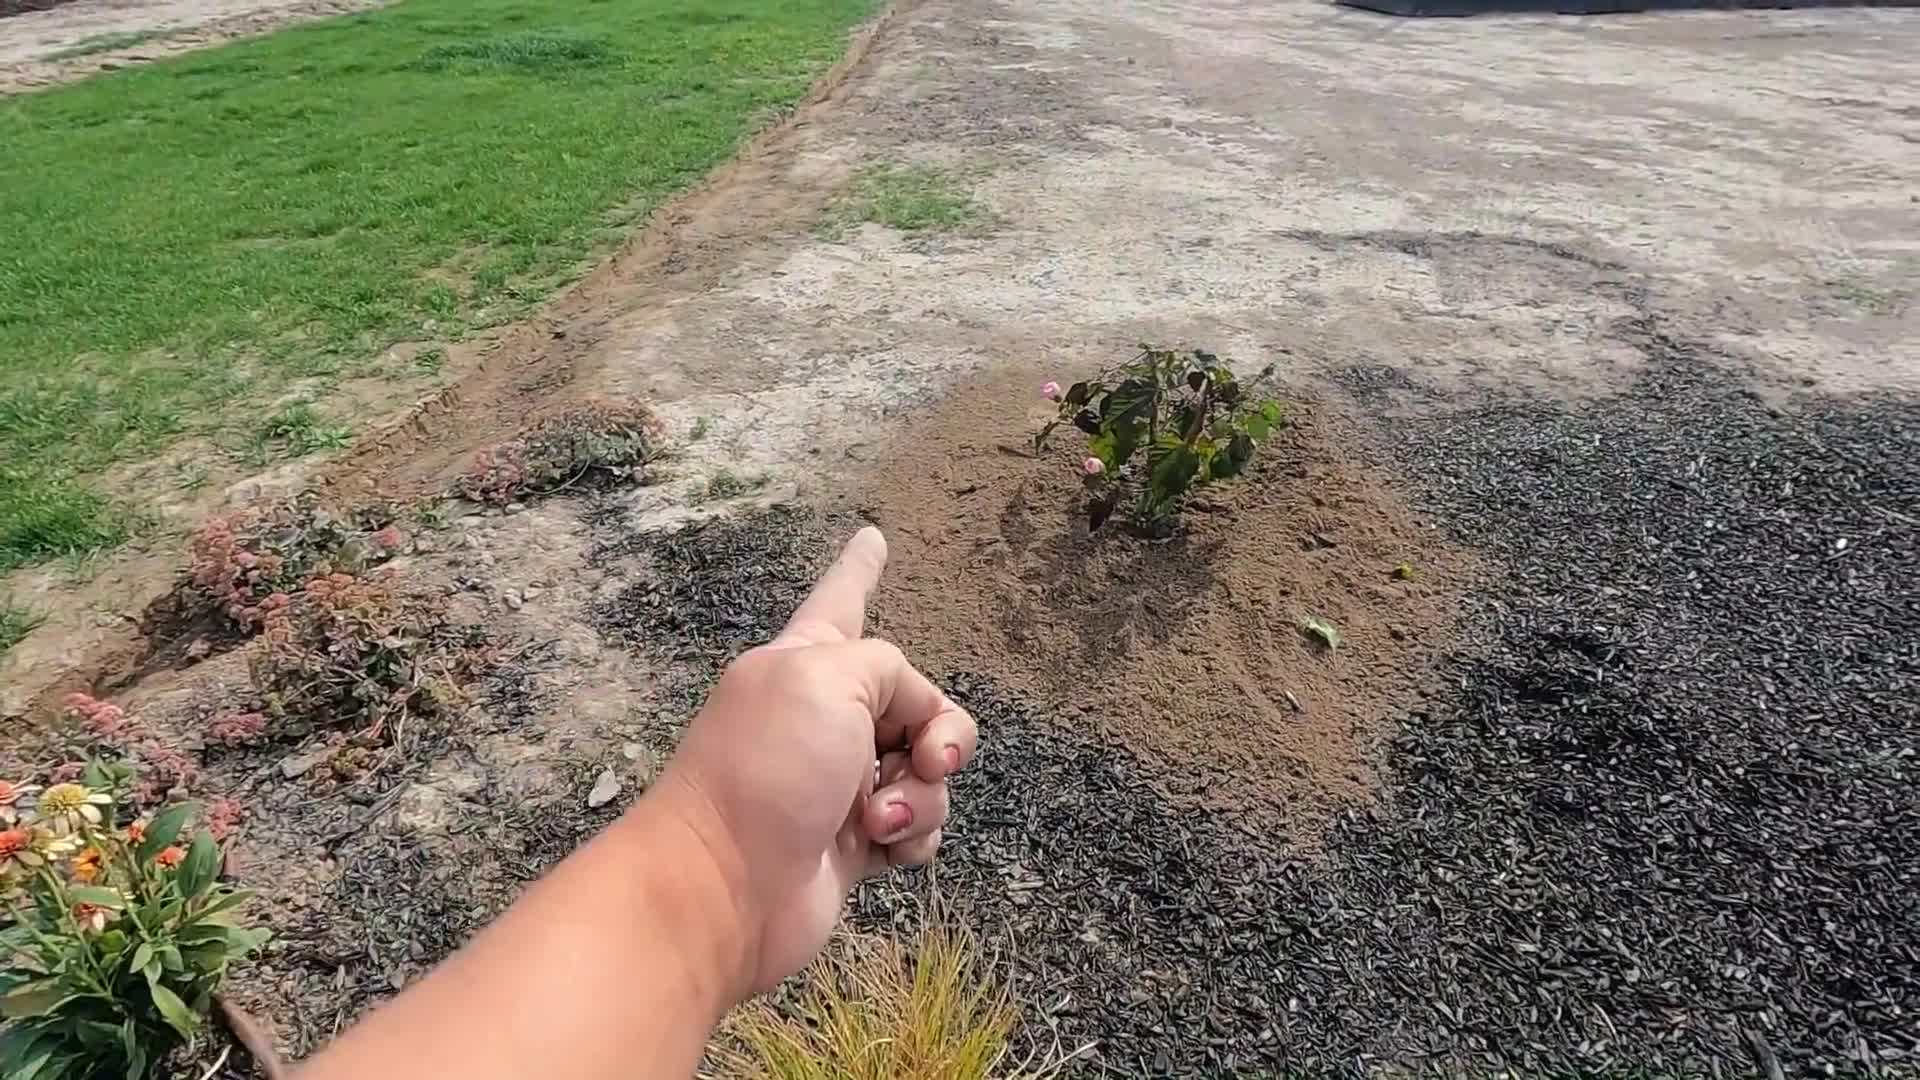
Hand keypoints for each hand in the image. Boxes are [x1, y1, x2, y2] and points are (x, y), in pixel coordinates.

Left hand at [653, 526, 976, 998]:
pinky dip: (915, 835)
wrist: (729, 887)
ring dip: (924, 793)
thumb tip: (906, 725)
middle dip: (941, 730)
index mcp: (804, 663)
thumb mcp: (829, 677)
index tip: (871, 537)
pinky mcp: (854, 843)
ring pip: (929, 770)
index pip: (840, 600)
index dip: (858, 570)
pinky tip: (884, 849)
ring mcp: (840, 783)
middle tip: (928, 757)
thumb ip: (887, 670)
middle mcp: (822, 718)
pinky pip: (919, 826)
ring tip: (877, 817)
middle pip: (916, 701)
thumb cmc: (767, 769)